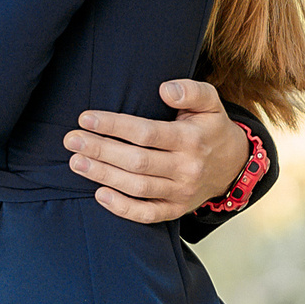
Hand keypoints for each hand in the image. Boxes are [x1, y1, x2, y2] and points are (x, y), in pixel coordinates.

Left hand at [66, 78, 250, 223]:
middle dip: (100, 150)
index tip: (85, 118)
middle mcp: (186, 168)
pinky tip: (99, 194)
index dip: (114, 126)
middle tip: (71, 140)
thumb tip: (165, 89)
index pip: (146, 133)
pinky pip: (147, 214)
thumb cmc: (210, 127)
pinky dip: (122, 208)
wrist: (233, 165)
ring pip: (137, 187)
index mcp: (191, 139)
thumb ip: (191, 90)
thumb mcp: (210, 102)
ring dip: (103, 175)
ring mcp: (181, 193)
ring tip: (75, 162)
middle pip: (136, 162)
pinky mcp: (176, 210)